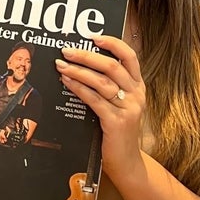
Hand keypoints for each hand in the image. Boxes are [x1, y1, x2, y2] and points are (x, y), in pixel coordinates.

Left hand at [54, 35, 145, 178]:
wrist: (127, 162)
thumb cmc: (118, 131)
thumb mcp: (119, 104)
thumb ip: (108, 86)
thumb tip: (81, 65)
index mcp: (138, 86)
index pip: (130, 56)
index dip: (113, 43)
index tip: (93, 37)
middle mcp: (136, 94)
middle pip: (112, 66)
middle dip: (86, 56)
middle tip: (66, 51)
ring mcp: (128, 108)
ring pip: (101, 81)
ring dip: (78, 71)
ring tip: (61, 65)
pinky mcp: (117, 122)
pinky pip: (95, 100)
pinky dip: (79, 88)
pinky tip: (67, 82)